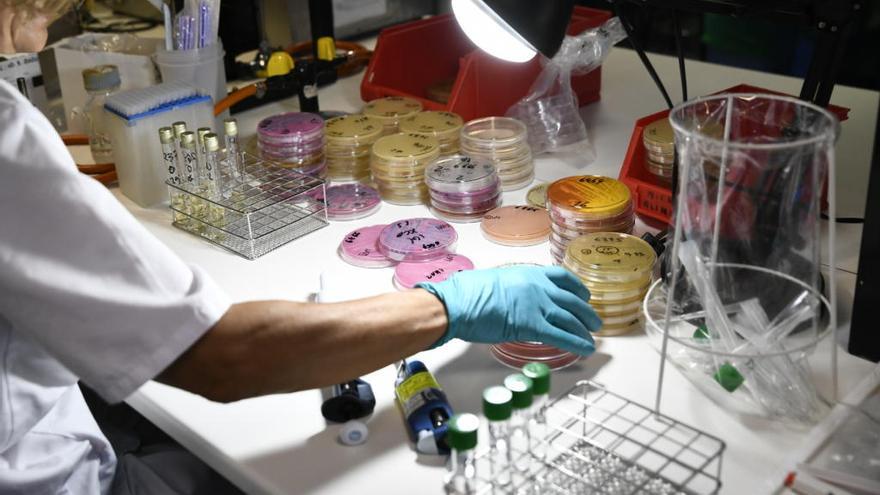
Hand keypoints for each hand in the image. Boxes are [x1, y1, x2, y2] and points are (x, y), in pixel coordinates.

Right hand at [416, 265, 600, 354]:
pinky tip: (585, 349)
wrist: (457, 303)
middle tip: (594, 322)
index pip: (562, 278)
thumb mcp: (497, 280)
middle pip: (572, 300)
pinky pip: (561, 336)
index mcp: (529, 273)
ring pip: (570, 318)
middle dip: (586, 313)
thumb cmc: (467, 293)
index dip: (578, 288)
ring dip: (584, 330)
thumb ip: (514, 287)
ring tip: (592, 339)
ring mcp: (537, 305)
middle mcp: (538, 287)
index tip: (584, 296)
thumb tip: (517, 297)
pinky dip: (576, 343)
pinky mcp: (532, 326)